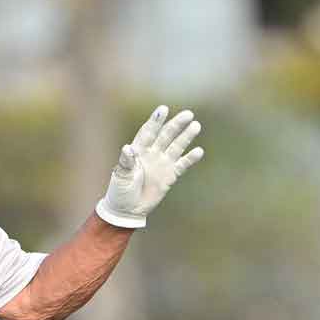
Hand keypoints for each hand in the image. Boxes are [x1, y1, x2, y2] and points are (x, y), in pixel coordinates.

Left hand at [95, 105, 204, 229]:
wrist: (128, 209)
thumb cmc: (120, 190)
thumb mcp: (121, 175)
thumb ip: (126, 161)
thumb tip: (128, 148)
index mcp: (138, 150)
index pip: (148, 132)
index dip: (156, 121)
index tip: (163, 109)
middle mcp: (152, 153)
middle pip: (166, 135)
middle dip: (176, 124)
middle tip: (188, 114)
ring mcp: (162, 163)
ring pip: (176, 147)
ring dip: (186, 137)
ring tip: (196, 126)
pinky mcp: (170, 175)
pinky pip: (182, 165)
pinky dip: (190, 158)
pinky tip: (199, 151)